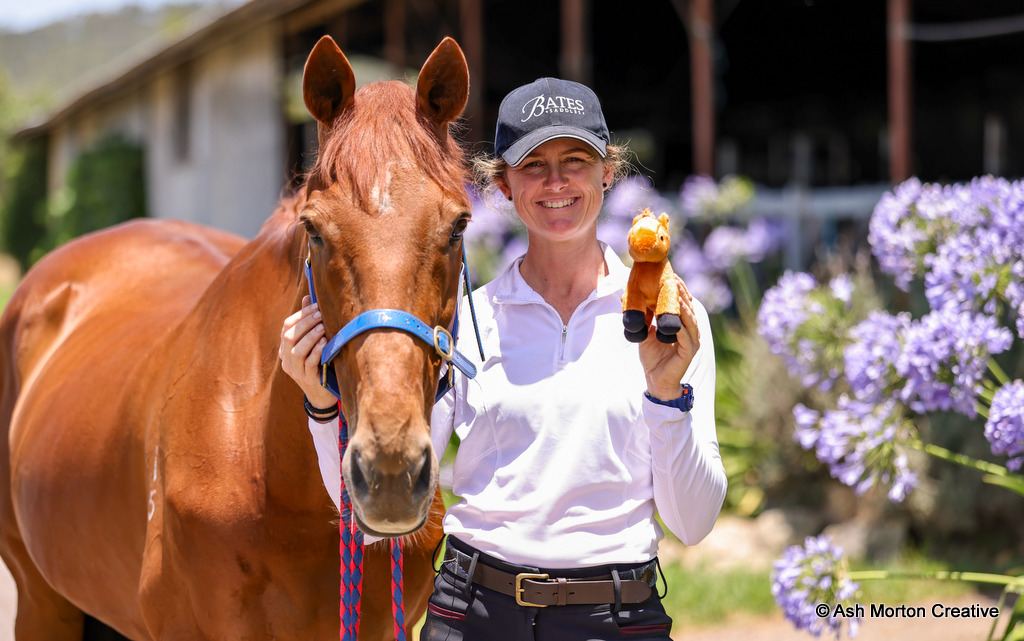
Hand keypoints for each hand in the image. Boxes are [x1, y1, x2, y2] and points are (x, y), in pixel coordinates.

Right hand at [279, 295, 336, 409]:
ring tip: (324, 326)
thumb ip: (308, 323)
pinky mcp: (308, 380)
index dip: (300, 315)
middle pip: (289, 337)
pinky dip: (317, 351)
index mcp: (285, 349)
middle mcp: (287, 360)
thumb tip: (308, 297)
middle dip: (305, 323)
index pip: (286, 327)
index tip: (316, 305)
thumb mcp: (312, 344)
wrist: (323, 396)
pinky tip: (325, 342)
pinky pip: (309, 364)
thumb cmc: (319, 365)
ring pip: (297, 350)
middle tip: (321, 313)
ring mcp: (296, 372)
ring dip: (311, 336)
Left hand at [638, 275, 699, 399]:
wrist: (655, 380)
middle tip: (673, 276)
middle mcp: (691, 331)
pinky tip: (675, 315)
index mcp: (683, 325)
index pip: (683, 303)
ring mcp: (692, 341)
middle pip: (688, 307)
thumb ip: (647, 319)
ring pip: (689, 318)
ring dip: (682, 304)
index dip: (678, 289)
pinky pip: (685, 334)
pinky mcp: (689, 351)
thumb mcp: (647, 333)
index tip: (670, 274)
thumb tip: (637, 301)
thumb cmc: (653, 357)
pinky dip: (680, 323)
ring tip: (675, 291)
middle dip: (681, 291)